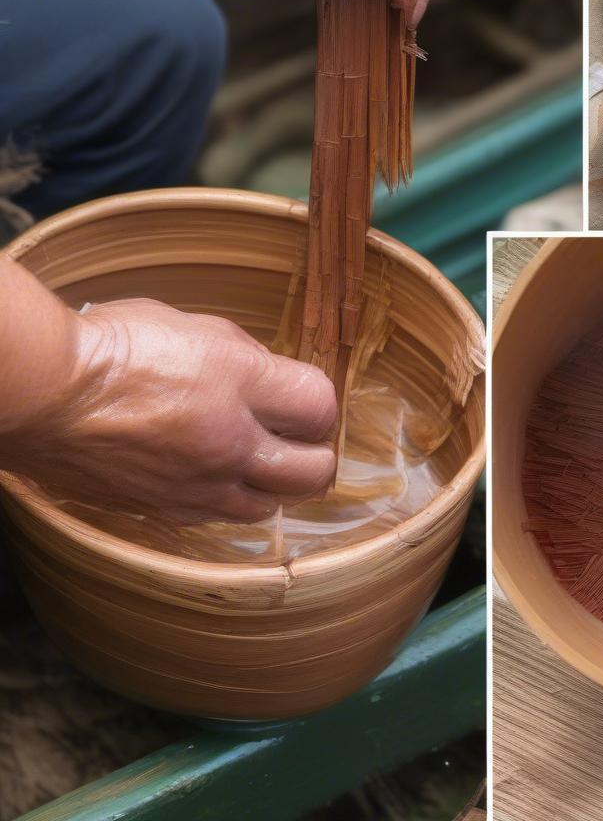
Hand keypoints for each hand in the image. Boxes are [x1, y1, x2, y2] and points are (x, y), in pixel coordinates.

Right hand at [1, 297, 337, 522]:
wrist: (39, 391)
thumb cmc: (110, 345)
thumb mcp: (192, 325)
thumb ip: (243, 355)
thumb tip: (269, 377)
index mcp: (242, 381)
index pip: (322, 407)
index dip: (319, 404)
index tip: (304, 399)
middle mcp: (230, 441)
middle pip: (314, 472)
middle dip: (316, 456)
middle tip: (300, 440)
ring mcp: (197, 484)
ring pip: (270, 507)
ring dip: (275, 486)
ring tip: (258, 462)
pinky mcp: (163, 511)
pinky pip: (217, 518)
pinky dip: (228, 501)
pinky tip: (214, 477)